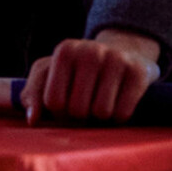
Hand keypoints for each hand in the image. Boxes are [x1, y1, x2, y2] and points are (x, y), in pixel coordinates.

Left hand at [20, 28, 160, 124]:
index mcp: (65, 51)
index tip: (65, 105)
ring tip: (102, 101)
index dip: (59, 112)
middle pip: (78, 110)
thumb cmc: (79, 70)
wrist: (124, 52)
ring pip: (101, 113)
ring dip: (100, 117)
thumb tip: (33, 119)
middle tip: (86, 104)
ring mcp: (116, 59)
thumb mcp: (50, 74)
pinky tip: (118, 102)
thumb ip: (34, 94)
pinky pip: (122, 114)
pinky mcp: (139, 72)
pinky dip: (119, 117)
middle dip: (81, 116)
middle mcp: (90, 51)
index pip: (54, 102)